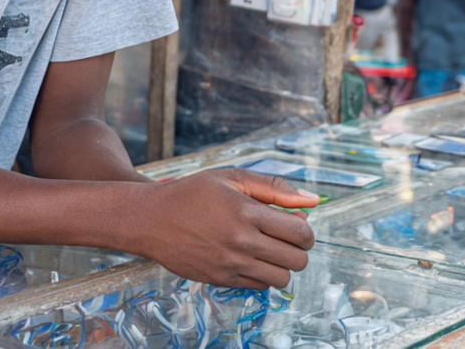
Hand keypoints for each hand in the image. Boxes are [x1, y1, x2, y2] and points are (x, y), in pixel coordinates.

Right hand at [134, 168, 316, 289]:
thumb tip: (313, 200)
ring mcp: (231, 263)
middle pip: (297, 260)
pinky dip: (262, 274)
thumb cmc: (192, 193)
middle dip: (298, 249)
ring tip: (268, 249)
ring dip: (282, 265)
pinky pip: (260, 286)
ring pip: (282, 278)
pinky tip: (249, 257)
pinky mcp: (221, 279)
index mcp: (247, 211)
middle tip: (284, 238)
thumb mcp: (231, 177)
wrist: (151, 219)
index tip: (295, 223)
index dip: (306, 229)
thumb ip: (274, 187)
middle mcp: (241, 241)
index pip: (301, 232)